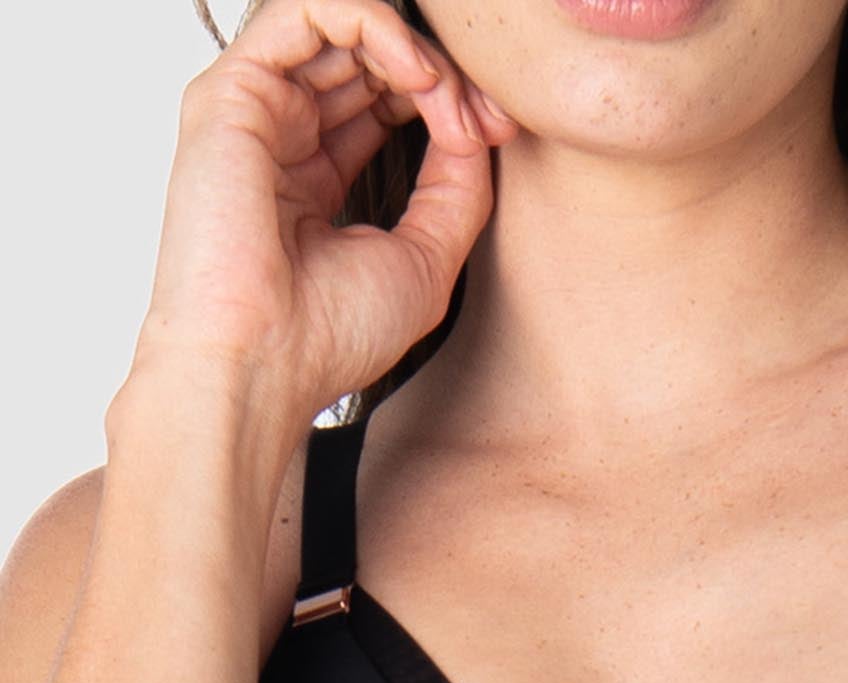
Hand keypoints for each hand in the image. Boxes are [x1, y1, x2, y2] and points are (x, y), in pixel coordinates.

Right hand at [130, 0, 516, 420]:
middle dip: (440, 73)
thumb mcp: (426, 259)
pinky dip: (372, 23)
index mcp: (315, 175)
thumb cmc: (327, 336)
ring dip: (412, 49)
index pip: (385, 95)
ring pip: (338, 22)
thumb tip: (480, 126)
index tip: (499, 131)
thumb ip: (456, 188)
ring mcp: (255, 109)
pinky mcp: (233, 91)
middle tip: (485, 114)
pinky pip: (306, 9)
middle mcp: (281, 134)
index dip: (448, 99)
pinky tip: (417, 74)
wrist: (262, 367)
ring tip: (447, 96)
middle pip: (367, 55)